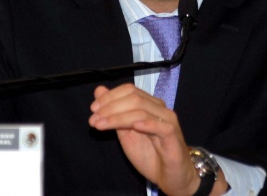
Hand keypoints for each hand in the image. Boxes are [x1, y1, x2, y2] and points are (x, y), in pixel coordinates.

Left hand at [89, 84, 227, 195]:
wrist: (170, 176)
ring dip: (118, 117)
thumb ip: (114, 112)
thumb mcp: (126, 132)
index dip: (110, 97)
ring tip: (101, 125)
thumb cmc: (150, 154)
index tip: (93, 109)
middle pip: (134, 98)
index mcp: (149, 104)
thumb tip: (99, 91)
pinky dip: (146, 124)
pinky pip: (160, 126)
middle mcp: (159, 108)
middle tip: (94, 119)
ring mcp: (168, 121)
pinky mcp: (173, 135)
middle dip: (110, 107)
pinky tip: (134, 126)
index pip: (129, 90)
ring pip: (142, 111)